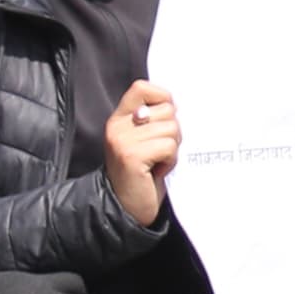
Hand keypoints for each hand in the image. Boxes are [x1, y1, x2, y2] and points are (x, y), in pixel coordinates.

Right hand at [103, 79, 178, 227]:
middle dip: (173, 131)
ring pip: (171, 128)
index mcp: (120, 118)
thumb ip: (154, 119)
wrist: (126, 206)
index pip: (141, 87)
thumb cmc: (143, 171)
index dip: (163, 98)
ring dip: (173, 149)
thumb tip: (176, 103)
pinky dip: (170, 161)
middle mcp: (117, 126)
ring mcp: (122, 140)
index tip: (165, 120)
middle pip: (167, 110)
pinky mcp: (131, 156)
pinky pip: (168, 146)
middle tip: (160, 151)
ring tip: (157, 162)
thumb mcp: (144, 139)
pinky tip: (157, 171)